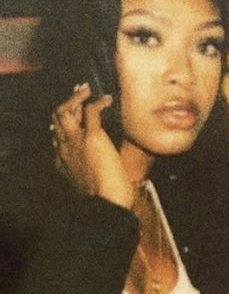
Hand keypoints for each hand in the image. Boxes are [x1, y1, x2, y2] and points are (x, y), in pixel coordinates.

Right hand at [52, 83, 133, 208]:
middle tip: (77, 95)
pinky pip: (91, 111)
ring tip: (86, 89)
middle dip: (65, 105)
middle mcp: (63, 149)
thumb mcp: (92, 185)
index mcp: (62, 162)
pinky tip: (107, 99)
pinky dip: (98, 101)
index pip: (56, 138)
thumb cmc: (106, 200)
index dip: (61, 126)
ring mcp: (75, 141)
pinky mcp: (92, 137)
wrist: (107, 203)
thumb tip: (107, 169)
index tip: (71, 118)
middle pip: (56, 120)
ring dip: (75, 97)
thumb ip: (92, 174)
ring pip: (64, 110)